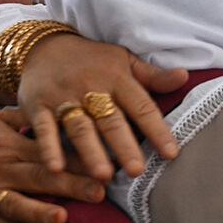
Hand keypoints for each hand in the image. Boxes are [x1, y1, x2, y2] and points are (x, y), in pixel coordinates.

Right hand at [0, 108, 106, 222]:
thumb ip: (27, 118)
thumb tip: (63, 109)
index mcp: (7, 145)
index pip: (47, 151)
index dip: (76, 158)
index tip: (104, 163)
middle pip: (39, 178)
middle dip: (71, 186)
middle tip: (99, 191)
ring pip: (16, 207)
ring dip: (39, 213)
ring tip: (61, 218)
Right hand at [19, 33, 187, 179]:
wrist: (41, 47)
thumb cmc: (92, 60)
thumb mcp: (123, 61)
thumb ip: (152, 76)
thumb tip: (185, 76)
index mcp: (117, 77)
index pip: (141, 105)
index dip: (157, 129)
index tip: (172, 153)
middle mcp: (91, 86)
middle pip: (110, 119)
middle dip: (124, 145)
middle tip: (136, 171)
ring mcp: (63, 96)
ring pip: (80, 126)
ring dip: (91, 151)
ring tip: (104, 175)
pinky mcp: (38, 105)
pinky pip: (44, 128)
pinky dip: (49, 148)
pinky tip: (56, 168)